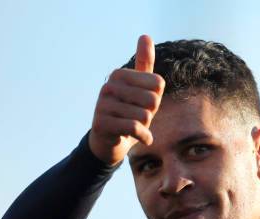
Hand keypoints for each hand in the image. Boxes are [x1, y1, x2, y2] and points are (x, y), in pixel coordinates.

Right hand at [89, 35, 164, 164]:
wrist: (109, 142)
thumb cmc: (128, 113)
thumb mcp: (140, 89)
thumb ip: (144, 64)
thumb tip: (145, 35)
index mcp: (119, 74)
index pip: (158, 84)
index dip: (156, 100)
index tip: (143, 105)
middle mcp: (108, 86)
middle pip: (152, 100)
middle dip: (151, 114)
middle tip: (139, 119)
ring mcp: (102, 105)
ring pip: (144, 116)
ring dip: (146, 127)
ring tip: (134, 128)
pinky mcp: (102, 123)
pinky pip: (135, 128)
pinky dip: (145, 137)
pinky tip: (143, 139)